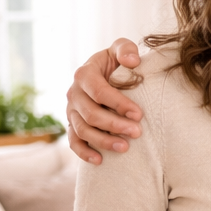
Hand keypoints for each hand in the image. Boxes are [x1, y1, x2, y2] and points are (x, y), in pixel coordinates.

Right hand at [66, 38, 143, 163]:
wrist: (106, 73)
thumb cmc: (116, 62)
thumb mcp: (120, 49)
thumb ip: (126, 49)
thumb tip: (132, 61)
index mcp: (84, 74)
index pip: (99, 91)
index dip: (118, 103)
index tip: (139, 114)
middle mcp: (74, 93)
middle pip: (91, 114)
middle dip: (114, 124)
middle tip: (137, 133)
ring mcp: (71, 111)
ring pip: (83, 130)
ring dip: (103, 140)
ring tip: (125, 147)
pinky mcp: (72, 124)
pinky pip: (73, 141)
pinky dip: (84, 152)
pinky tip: (100, 160)